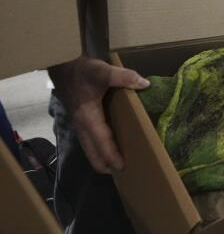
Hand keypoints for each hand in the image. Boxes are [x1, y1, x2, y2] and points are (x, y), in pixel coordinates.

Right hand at [50, 55, 148, 173]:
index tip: (121, 167)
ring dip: (100, 158)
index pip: (100, 141)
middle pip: (92, 151)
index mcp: (87, 116)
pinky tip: (106, 147)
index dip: (110, 154)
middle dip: (104, 163)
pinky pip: (88, 140)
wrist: (62, 66)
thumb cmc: (82, 70)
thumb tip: (144, 84)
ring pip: (88, 147)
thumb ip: (124, 77)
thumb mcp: (103, 71)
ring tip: (115, 166)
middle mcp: (81, 124)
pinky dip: (97, 149)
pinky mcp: (79, 120)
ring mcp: (78, 123)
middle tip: (121, 173)